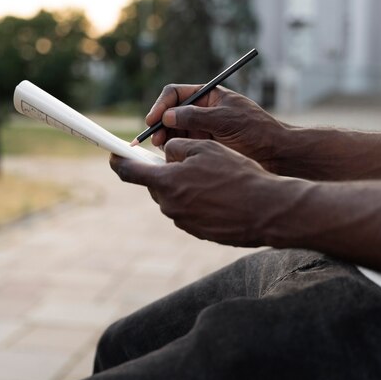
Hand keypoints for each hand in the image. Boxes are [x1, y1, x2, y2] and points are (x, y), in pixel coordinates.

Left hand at [110, 138, 286, 246]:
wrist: (267, 210)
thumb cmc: (238, 175)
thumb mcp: (205, 148)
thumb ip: (177, 147)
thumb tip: (166, 153)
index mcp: (166, 183)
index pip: (129, 173)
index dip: (118, 161)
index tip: (114, 154)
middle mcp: (169, 206)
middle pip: (157, 185)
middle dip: (166, 172)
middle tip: (187, 161)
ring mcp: (184, 222)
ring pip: (175, 197)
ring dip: (186, 186)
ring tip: (215, 178)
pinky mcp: (199, 232)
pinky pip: (190, 211)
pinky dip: (199, 200)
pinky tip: (222, 194)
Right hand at [146, 84, 287, 172]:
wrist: (275, 153)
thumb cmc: (256, 130)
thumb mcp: (225, 120)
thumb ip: (195, 117)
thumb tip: (167, 117)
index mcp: (208, 95)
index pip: (175, 94)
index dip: (161, 105)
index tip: (154, 119)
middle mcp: (202, 110)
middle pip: (170, 113)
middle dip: (160, 124)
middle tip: (155, 139)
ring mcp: (201, 129)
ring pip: (173, 130)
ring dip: (164, 137)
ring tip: (161, 148)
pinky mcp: (203, 146)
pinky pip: (181, 145)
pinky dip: (172, 149)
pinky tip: (170, 157)